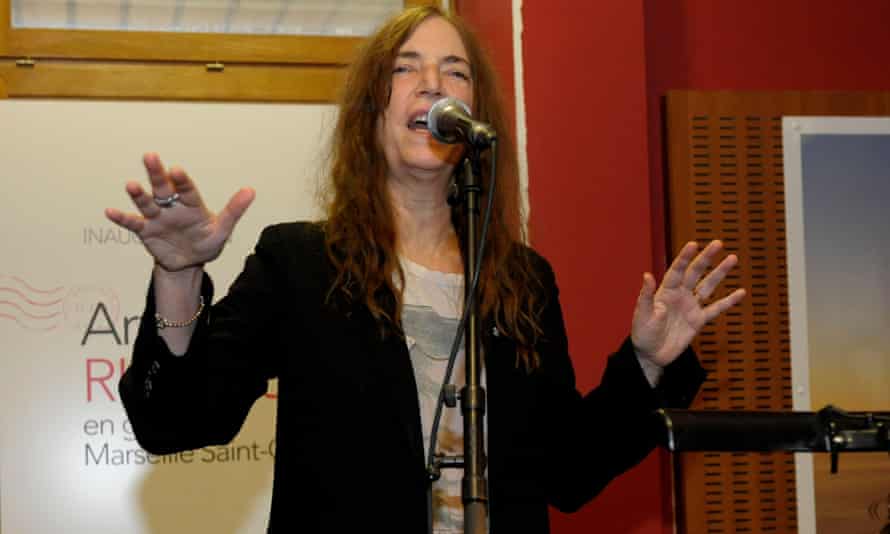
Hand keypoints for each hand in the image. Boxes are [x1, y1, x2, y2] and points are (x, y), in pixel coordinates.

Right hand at [104, 153, 254, 271]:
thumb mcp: (222, 230)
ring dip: (138, 194)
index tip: (176, 170)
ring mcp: (157, 217)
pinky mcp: (146, 230)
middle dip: (157, 174)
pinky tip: (110, 211)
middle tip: (150, 156)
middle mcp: (172, 206)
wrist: (189, 263)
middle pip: (163, 188)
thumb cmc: (207, 242)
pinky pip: (132, 223)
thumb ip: (234, 211)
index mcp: (192, 204)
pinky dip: (122, 217)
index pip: (187, 189)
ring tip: (130, 185)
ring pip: (147, 203)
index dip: (182, 180)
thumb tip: (251, 191)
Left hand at [631, 240, 744, 366]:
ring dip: (720, 273)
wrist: (651, 355)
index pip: (676, 270)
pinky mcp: (698, 321)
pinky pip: (716, 309)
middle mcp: (680, 295)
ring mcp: (690, 307)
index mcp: (665, 291)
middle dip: (706, 258)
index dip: (685, 257)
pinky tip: (741, 292)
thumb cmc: (642, 334)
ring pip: (708, 286)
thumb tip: (647, 275)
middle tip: (719, 243)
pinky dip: (728, 301)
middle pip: (695, 273)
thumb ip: (646, 297)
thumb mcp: (642, 315)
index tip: (694, 244)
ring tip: (732, 259)